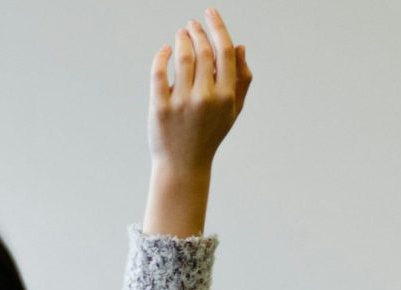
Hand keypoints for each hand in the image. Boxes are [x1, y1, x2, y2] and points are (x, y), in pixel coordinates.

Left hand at [144, 8, 252, 236]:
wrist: (184, 165)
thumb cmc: (210, 135)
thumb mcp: (232, 111)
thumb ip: (241, 80)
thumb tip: (240, 46)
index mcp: (226, 97)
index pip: (224, 52)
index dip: (217, 27)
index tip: (209, 12)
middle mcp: (205, 98)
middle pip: (203, 51)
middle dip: (197, 32)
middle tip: (192, 25)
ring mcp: (182, 103)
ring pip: (181, 57)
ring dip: (180, 40)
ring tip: (180, 35)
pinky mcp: (161, 107)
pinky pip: (159, 72)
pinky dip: (162, 55)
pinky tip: (165, 50)